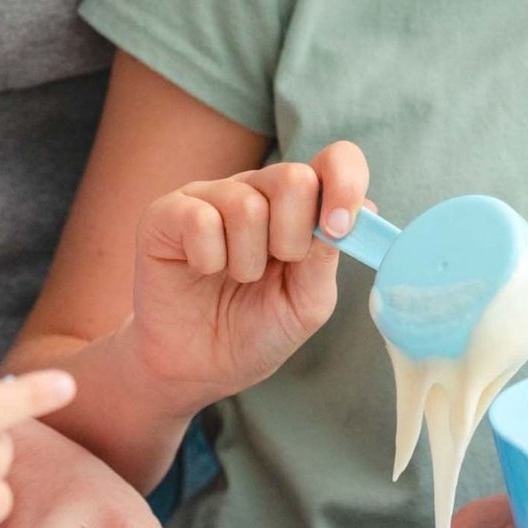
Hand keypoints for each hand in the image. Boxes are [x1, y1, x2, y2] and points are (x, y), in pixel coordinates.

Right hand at [126, 142, 368, 410]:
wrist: (199, 368)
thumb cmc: (255, 330)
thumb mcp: (306, 303)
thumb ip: (327, 256)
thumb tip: (361, 209)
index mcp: (298, 205)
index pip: (335, 160)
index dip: (346, 184)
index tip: (339, 229)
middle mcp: (255, 190)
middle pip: (294, 177)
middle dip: (293, 238)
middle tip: (275, 267)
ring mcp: (209, 197)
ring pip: (247, 205)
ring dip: (247, 261)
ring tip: (236, 278)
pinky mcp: (166, 213)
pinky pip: (200, 220)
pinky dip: (209, 259)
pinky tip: (203, 272)